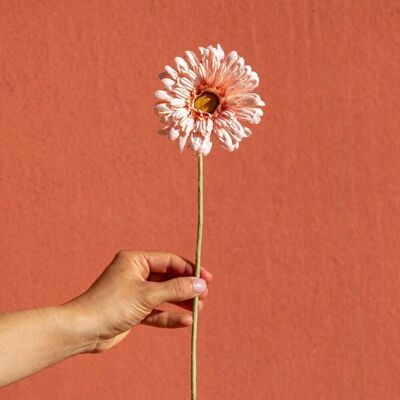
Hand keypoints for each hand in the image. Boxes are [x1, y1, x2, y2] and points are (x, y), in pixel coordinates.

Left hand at [63, 250, 211, 352]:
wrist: (83, 330)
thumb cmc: (112, 305)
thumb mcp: (148, 294)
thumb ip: (176, 289)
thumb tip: (201, 285)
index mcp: (135, 260)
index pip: (169, 261)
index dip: (190, 269)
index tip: (207, 279)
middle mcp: (135, 273)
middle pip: (168, 277)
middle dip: (187, 286)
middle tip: (205, 295)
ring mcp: (134, 292)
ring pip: (164, 294)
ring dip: (181, 301)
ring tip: (199, 309)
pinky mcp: (133, 310)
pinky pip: (156, 311)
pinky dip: (169, 316)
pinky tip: (185, 321)